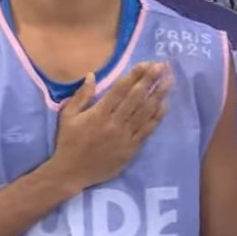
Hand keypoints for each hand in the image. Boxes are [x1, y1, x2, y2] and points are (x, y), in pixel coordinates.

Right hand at [49, 63, 170, 192]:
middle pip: (136, 97)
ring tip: (169, 80)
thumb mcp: (67, 116)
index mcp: (99, 113)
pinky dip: (157, 116)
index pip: (121, 89)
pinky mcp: (132, 149)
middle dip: (150, 80)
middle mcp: (114, 123)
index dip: (135, 75)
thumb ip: (81, 95)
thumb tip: (92, 75)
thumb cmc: (68, 142)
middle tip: (163, 66)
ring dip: (159, 95)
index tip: (147, 64)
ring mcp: (125, 136)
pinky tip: (165, 104)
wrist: (71, 172)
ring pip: (146, 112)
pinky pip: (148, 130)